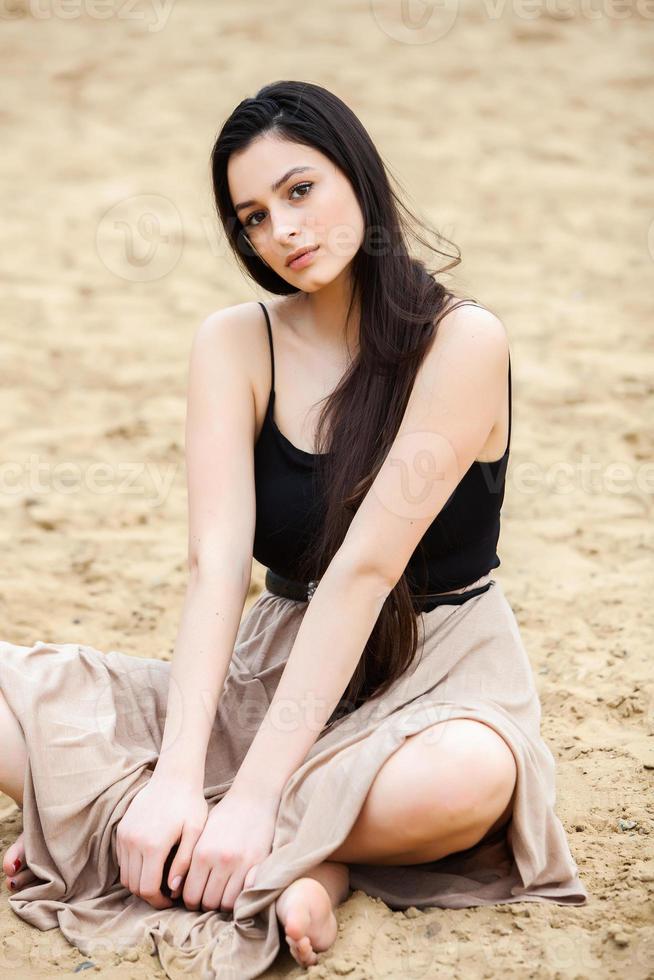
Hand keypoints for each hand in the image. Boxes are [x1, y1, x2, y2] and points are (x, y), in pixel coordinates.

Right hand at [115, 771, 207, 909]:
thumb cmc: (190, 804)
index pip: (148, 889)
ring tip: (159, 880)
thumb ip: (184, 862)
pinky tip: (151, 863)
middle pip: (134, 885)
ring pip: (125, 875)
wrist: (174, 777)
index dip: (159, 901)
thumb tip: (173, 889)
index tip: (171, 901)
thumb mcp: (194, 832)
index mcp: (153, 846)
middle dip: (149, 895)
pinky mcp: (121, 830)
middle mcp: (134, 842)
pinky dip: (133, 868)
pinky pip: (122, 859)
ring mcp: (124, 836)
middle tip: (166, 894)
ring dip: (139, 882)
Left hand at [178, 785, 278, 913]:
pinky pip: (243, 895)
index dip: (190, 901)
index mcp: (202, 853)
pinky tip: (235, 890)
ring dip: (221, 903)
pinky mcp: (257, 865)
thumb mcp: (201, 835)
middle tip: (207, 898)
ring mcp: (241, 864)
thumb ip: (190, 861)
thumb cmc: (225, 816)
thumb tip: (177, 888)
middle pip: (207, 902)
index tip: (193, 899)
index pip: (190, 894)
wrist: (254, 799)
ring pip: (226, 903)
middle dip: (205, 904)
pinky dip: (237, 898)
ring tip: (221, 895)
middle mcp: (220, 861)